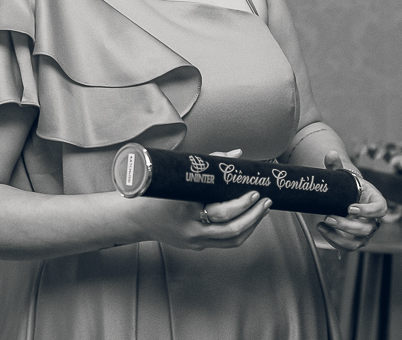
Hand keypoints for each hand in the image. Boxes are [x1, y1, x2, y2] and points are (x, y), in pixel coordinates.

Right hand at [127, 149, 271, 250]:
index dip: (242, 204)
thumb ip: (209, 164)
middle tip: (266, 201)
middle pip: (232, 230)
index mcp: (187, 212)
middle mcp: (193, 231)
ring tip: (262, 210)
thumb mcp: (179, 175)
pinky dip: (239, 230)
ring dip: (251, 225)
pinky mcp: (196, 246)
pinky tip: (248, 218)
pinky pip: (224, 242)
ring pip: (232, 240)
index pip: (222, 212)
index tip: (255, 192)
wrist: (136, 218)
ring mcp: (195, 241)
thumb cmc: (156, 192)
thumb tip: (236, 155)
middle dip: (254, 216)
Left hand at [315, 150, 386, 252]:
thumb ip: (336, 164)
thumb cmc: (348, 186)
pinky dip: (336, 242)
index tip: (350, 208)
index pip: (380, 208)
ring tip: (323, 224)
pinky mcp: (355, 240)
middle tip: (329, 217)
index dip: (368, 211)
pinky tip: (323, 231)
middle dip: (347, 225)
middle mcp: (374, 219)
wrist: (345, 197)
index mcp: (376, 200)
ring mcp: (365, 232)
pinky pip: (349, 247)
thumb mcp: (343, 174)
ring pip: (359, 241)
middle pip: (367, 227)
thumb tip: (330, 154)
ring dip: (340, 236)